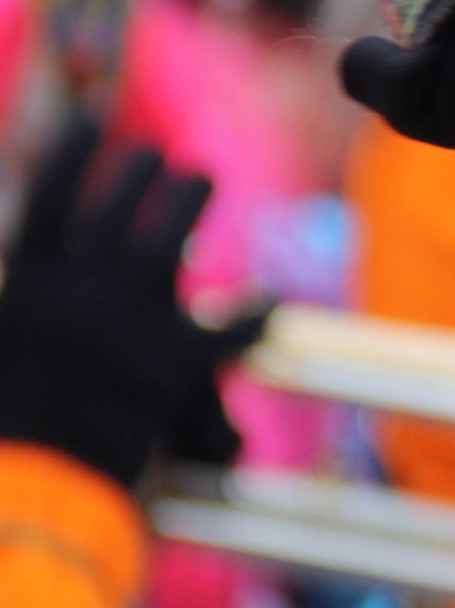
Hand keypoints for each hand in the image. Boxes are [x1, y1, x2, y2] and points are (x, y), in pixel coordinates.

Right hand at [0, 119, 268, 488]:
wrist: (32, 489)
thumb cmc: (9, 432)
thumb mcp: (7, 355)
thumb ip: (26, 319)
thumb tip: (33, 285)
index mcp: (25, 290)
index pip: (49, 203)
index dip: (73, 157)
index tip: (97, 118)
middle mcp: (78, 293)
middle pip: (115, 213)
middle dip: (139, 175)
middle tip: (161, 153)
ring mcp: (130, 323)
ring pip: (169, 243)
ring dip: (187, 203)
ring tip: (201, 176)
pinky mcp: (176, 364)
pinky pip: (230, 329)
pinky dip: (255, 316)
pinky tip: (274, 302)